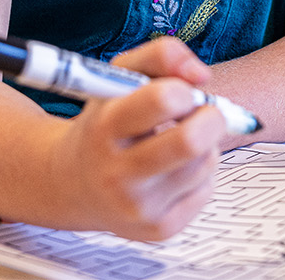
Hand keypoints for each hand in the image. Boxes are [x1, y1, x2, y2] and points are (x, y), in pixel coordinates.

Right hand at [53, 37, 224, 239]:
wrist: (72, 185)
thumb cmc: (103, 125)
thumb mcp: (117, 78)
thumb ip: (161, 56)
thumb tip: (201, 75)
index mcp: (104, 128)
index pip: (162, 99)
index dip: (184, 90)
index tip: (181, 92)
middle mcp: (117, 172)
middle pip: (192, 142)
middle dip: (211, 118)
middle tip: (203, 113)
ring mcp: (137, 207)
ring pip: (205, 163)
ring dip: (205, 145)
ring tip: (178, 142)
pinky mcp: (158, 229)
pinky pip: (206, 190)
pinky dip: (200, 174)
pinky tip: (173, 170)